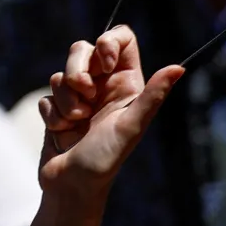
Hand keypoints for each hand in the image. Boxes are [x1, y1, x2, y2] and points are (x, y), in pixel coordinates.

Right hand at [39, 26, 181, 191]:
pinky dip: (51, 114)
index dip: (108, 43)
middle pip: (83, 49)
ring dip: (64, 100)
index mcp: (127, 85)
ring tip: (75, 123)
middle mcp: (104, 87)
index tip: (103, 66)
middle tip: (85, 96)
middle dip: (77, 71)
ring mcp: (78, 98)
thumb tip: (179, 68)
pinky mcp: (57, 110)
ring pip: (61, 74)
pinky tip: (61, 132)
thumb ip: (152, 96)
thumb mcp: (131, 126)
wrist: (72, 187)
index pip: (121, 38)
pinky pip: (46, 95)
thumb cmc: (105, 160)